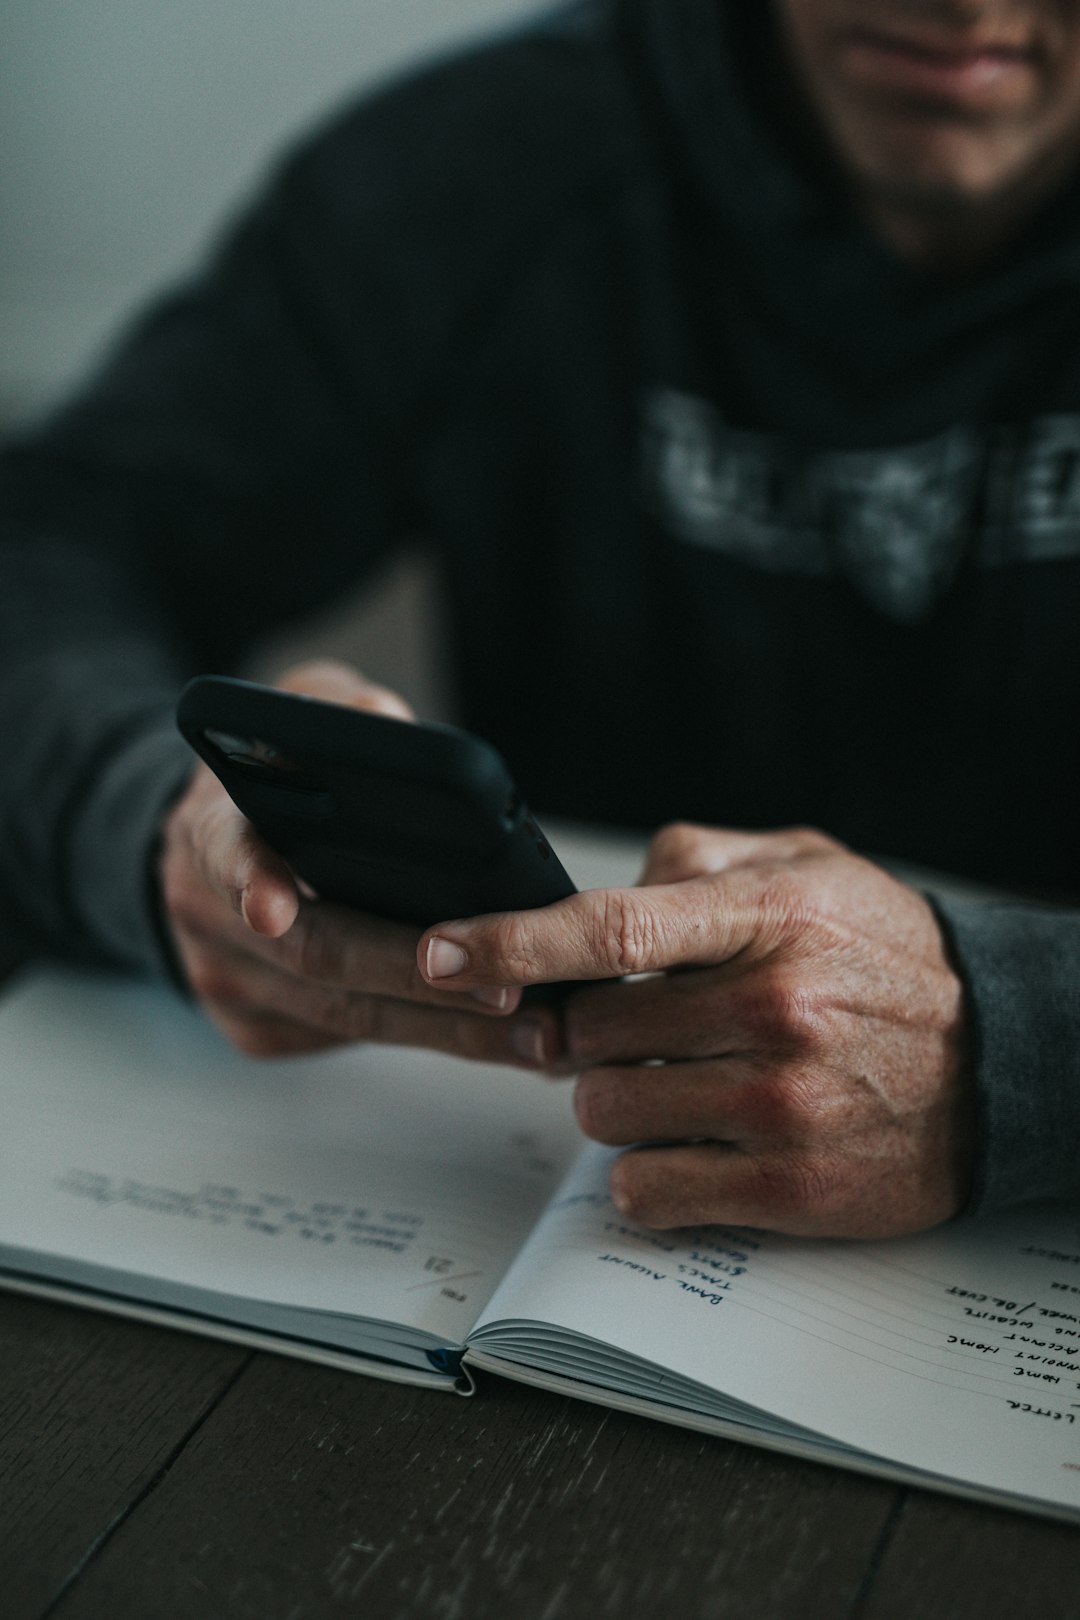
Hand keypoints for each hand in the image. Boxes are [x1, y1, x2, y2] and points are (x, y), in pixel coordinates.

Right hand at [159, 659, 561, 1066]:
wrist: (221, 842)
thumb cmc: (282, 773)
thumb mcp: (303, 715)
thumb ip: (342, 711)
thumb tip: (393, 727)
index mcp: (209, 826)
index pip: (222, 850)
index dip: (248, 878)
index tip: (273, 909)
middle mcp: (202, 911)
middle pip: (313, 953)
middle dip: (415, 975)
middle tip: (506, 990)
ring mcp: (225, 979)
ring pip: (340, 1015)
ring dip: (443, 1028)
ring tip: (533, 1031)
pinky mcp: (255, 1028)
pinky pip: (345, 1040)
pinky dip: (426, 1038)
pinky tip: (496, 1035)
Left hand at [417, 824, 975, 1237]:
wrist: (1002, 1061)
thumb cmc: (887, 957)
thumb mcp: (811, 865)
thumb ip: (700, 860)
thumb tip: (602, 887)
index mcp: (771, 916)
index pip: (613, 928)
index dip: (512, 940)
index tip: (442, 951)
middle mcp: (774, 1007)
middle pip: (589, 1033)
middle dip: (587, 1035)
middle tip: (640, 1031)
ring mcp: (781, 1105)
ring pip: (604, 1114)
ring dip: (616, 1103)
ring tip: (679, 1085)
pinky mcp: (789, 1188)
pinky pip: (645, 1190)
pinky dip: (645, 1173)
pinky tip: (693, 1144)